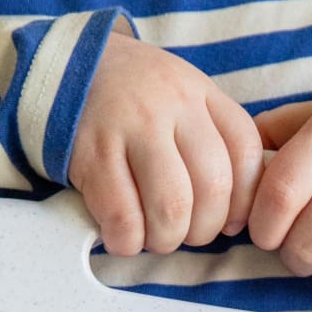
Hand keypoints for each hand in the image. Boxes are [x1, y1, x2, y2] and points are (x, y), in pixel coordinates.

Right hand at [68, 32, 262, 254]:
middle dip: (204, 230)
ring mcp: (130, 127)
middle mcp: (170, 104)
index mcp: (200, 93)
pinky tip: (124, 236)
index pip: (246, 152)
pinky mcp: (92, 154)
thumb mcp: (183, 98)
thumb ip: (214, 141)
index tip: (230, 222)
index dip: (245, 200)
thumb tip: (238, 215)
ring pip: (171, 206)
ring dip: (168, 239)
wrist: (65, 71)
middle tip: (187, 234)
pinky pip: (123, 216)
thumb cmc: (133, 101)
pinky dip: (128, 241)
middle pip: (213, 187)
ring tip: (156, 238)